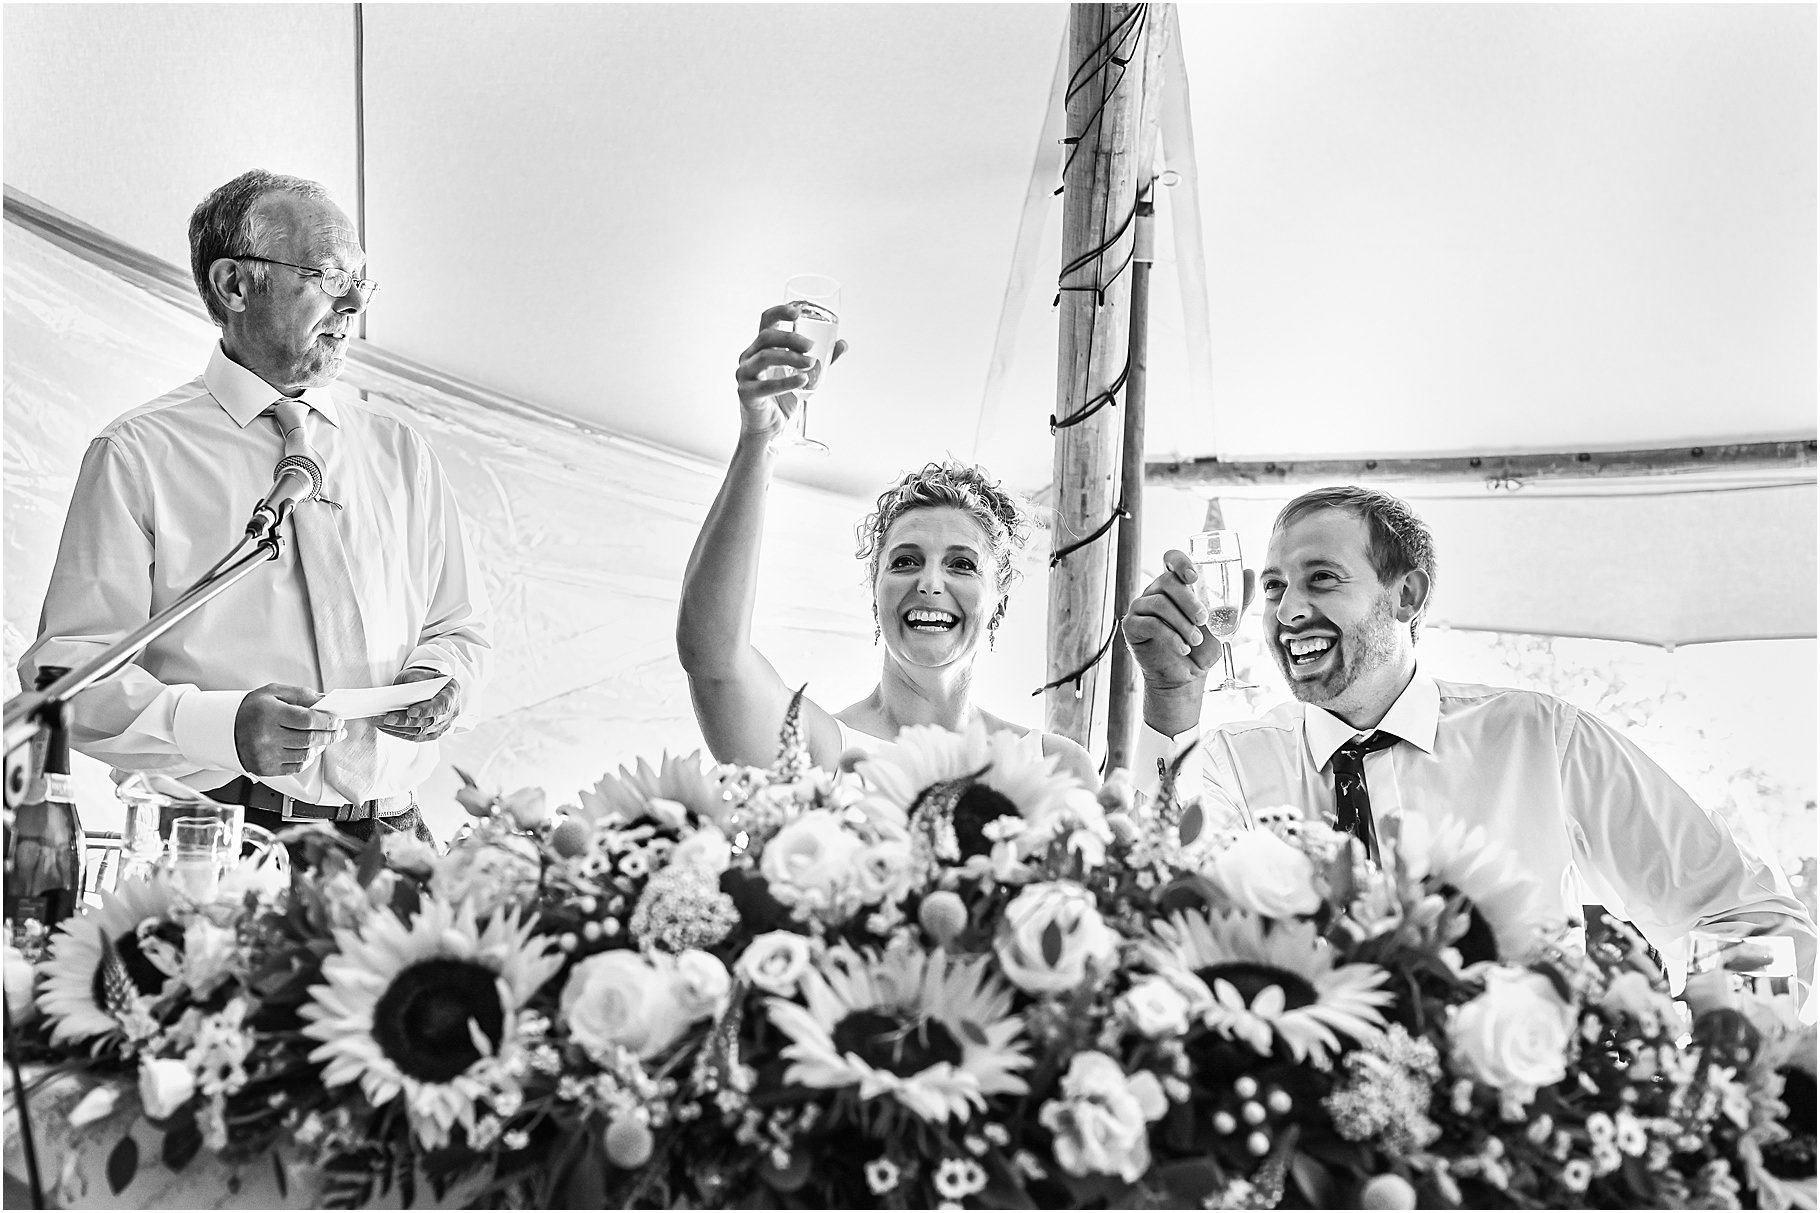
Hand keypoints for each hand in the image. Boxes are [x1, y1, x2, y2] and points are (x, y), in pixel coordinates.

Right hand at [234, 684, 342, 776]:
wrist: (223, 729)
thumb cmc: (251, 709)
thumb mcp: (274, 692)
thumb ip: (302, 695)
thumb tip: (326, 702)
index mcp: (270, 714)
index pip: (308, 720)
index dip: (328, 721)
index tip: (338, 720)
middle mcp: (267, 737)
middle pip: (310, 739)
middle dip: (330, 735)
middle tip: (339, 731)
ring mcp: (266, 755)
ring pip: (306, 754)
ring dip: (320, 746)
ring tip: (324, 738)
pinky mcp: (265, 769)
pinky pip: (296, 767)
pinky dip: (307, 758)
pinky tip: (309, 749)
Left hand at [379, 669, 460, 741]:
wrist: (435, 688)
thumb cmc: (427, 679)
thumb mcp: (421, 673)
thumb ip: (412, 682)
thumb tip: (395, 696)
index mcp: (451, 693)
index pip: (442, 705)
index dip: (427, 710)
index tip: (411, 711)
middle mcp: (451, 713)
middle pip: (427, 721)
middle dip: (405, 721)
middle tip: (386, 718)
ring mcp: (443, 726)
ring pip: (420, 731)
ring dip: (397, 728)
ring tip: (379, 722)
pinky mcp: (432, 734)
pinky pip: (415, 736)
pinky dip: (398, 732)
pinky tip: (385, 727)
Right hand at [733, 303, 848, 438]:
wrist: (769, 428)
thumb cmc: (782, 398)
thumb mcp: (804, 375)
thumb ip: (822, 359)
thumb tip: (843, 344)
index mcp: (761, 347)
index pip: (766, 321)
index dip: (780, 312)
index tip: (798, 311)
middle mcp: (749, 356)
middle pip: (767, 337)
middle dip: (791, 338)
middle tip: (811, 346)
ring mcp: (745, 374)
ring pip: (765, 357)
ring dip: (791, 358)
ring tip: (811, 363)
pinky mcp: (746, 393)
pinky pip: (766, 385)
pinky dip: (786, 381)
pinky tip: (803, 380)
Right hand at [1122, 550, 1258, 687]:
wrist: (1187, 676)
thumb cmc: (1203, 646)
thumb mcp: (1226, 622)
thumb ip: (1238, 599)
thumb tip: (1250, 572)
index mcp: (1176, 584)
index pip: (1172, 558)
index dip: (1180, 561)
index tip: (1194, 577)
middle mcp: (1156, 591)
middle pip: (1167, 581)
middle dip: (1188, 600)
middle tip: (1204, 619)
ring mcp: (1141, 608)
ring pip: (1158, 603)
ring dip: (1182, 622)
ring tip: (1195, 640)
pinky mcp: (1132, 626)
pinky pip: (1149, 623)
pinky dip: (1170, 636)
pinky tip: (1183, 648)